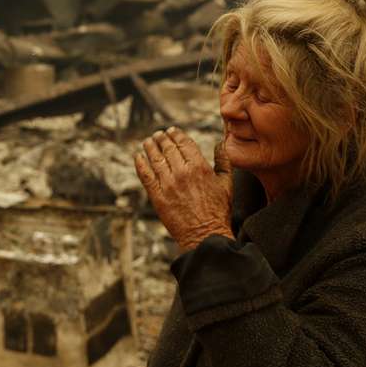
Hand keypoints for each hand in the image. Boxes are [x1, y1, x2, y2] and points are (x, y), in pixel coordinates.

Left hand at [134, 127, 234, 252]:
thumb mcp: (227, 184)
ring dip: (150, 147)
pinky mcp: (157, 197)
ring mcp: (168, 185)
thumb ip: (223, 161)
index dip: (176, 135)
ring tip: (148, 142)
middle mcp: (182, 173)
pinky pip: (145, 176)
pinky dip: (140, 164)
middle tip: (158, 134)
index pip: (184, 143)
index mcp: (199, 167)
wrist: (205, 235)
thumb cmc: (218, 211)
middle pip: (168, 148)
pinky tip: (138, 157)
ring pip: (155, 159)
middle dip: (162, 138)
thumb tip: (220, 143)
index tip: (172, 131)